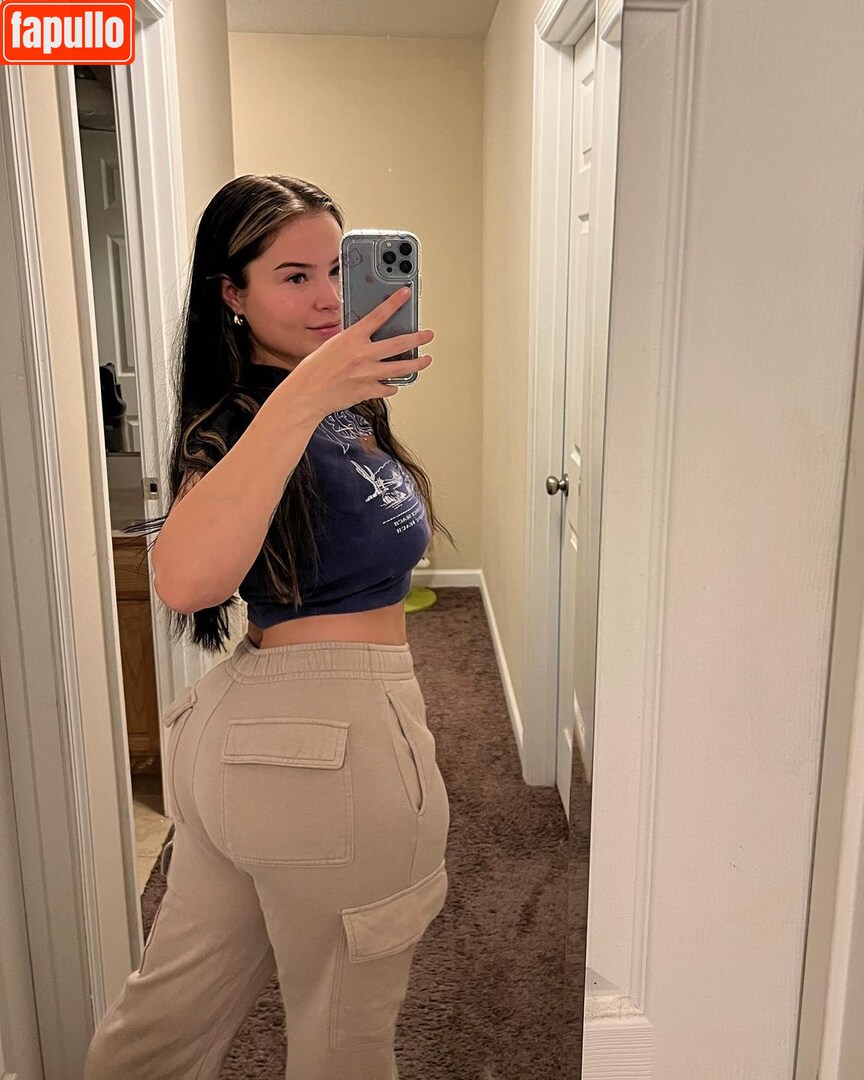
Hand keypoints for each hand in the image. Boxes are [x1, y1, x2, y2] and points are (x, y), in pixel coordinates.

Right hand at [288, 288, 433, 417]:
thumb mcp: (331, 345)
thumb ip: (351, 341)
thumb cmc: (314, 370)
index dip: (394, 302)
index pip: (378, 315)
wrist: (306, 395)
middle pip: (399, 343)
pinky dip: (392, 386)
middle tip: (428, 335)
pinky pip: (388, 388)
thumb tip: (366, 338)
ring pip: (401, 368)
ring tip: (426, 360)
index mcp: (351, 338)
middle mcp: (362, 355)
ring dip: (417, 364)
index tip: (406, 294)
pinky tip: (394, 384)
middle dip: (418, 338)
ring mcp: (367, 374)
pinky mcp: (367, 391)